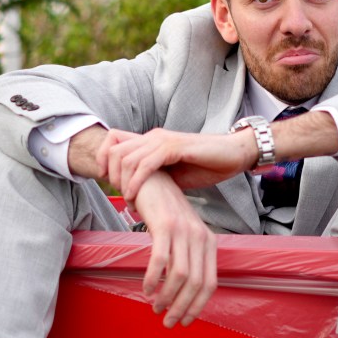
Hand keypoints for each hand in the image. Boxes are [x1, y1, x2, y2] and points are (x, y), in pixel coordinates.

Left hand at [96, 127, 255, 201]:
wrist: (233, 155)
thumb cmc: (205, 165)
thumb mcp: (173, 174)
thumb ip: (154, 178)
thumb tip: (137, 194)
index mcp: (151, 140)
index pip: (113, 140)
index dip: (103, 158)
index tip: (106, 181)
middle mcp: (153, 137)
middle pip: (114, 149)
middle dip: (110, 174)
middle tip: (117, 194)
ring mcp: (163, 140)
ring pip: (127, 158)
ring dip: (123, 182)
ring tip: (128, 200)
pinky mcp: (174, 148)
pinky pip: (146, 164)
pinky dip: (136, 182)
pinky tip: (135, 196)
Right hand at [129, 171, 218, 327]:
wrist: (151, 179)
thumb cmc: (164, 211)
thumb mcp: (182, 235)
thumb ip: (186, 257)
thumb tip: (181, 292)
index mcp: (209, 243)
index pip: (210, 284)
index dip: (197, 307)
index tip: (184, 321)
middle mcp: (200, 237)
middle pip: (196, 283)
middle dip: (181, 308)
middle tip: (167, 322)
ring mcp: (183, 230)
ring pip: (180, 275)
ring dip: (167, 297)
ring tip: (155, 308)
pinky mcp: (165, 225)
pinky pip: (160, 260)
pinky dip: (152, 279)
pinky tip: (145, 289)